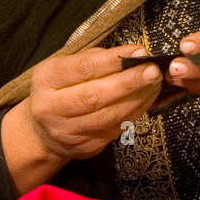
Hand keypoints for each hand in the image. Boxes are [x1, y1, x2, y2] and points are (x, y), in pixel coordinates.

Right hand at [25, 44, 163, 161]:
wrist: (44, 131)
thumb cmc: (62, 88)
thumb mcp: (68, 66)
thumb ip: (97, 59)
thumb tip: (134, 55)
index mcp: (46, 79)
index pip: (83, 68)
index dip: (113, 60)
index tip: (139, 52)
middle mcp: (51, 108)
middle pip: (95, 96)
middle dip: (129, 82)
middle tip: (153, 71)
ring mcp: (67, 131)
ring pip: (109, 116)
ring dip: (138, 98)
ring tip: (156, 83)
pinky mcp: (85, 147)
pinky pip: (116, 128)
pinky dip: (136, 111)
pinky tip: (148, 98)